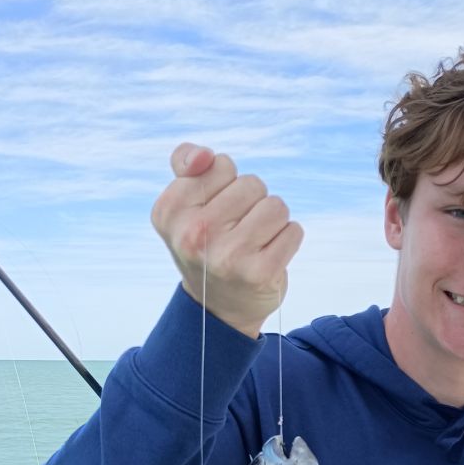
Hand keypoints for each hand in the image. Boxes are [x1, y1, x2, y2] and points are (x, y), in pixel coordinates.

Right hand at [151, 143, 303, 337]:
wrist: (218, 308)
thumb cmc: (206, 245)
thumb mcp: (184, 204)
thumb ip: (187, 163)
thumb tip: (204, 156)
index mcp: (170, 211)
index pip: (221, 164)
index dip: (226, 185)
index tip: (214, 213)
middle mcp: (194, 234)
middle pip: (252, 184)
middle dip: (251, 203)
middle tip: (235, 233)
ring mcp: (227, 256)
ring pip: (276, 206)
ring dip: (273, 221)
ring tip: (254, 243)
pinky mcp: (259, 273)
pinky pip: (293, 231)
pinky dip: (288, 240)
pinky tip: (269, 256)